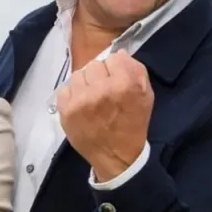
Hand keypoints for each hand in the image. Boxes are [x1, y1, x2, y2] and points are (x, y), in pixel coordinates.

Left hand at [57, 49, 152, 181]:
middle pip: (95, 65)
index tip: (118, 81)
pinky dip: (73, 94)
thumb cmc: (133, 124)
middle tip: (105, 91)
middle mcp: (100, 90)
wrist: (116, 157)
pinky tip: (81, 105)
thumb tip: (119, 54)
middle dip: (101, 75)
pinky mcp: (65, 110)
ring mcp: (80, 100)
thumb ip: (136, 70)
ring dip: (86, 83)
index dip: (118, 69)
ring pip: (78, 74)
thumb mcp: (146, 96)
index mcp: (124, 85)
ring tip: (92, 98)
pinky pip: (65, 88)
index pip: (114, 58)